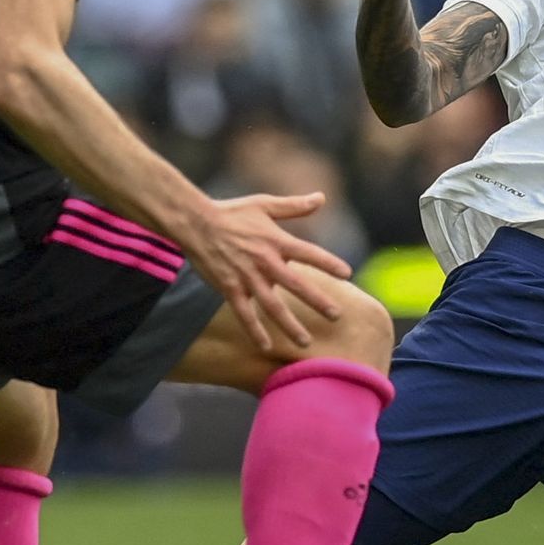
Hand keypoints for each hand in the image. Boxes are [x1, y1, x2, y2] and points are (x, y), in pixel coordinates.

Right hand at [179, 192, 350, 350]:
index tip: (347, 274)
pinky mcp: (229, 288)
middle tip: (337, 316)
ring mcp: (247, 277)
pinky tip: (266, 347)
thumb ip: (294, 206)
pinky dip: (255, 331)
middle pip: (296, 285)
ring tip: (305, 342)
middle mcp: (265, 261)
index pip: (309, 253)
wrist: (196, 223)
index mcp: (276, 240)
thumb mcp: (265, 204)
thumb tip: (322, 197)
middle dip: (318, 301)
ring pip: (272, 306)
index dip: (328, 263)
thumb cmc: (232, 212)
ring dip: (290, 325)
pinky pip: (244, 314)